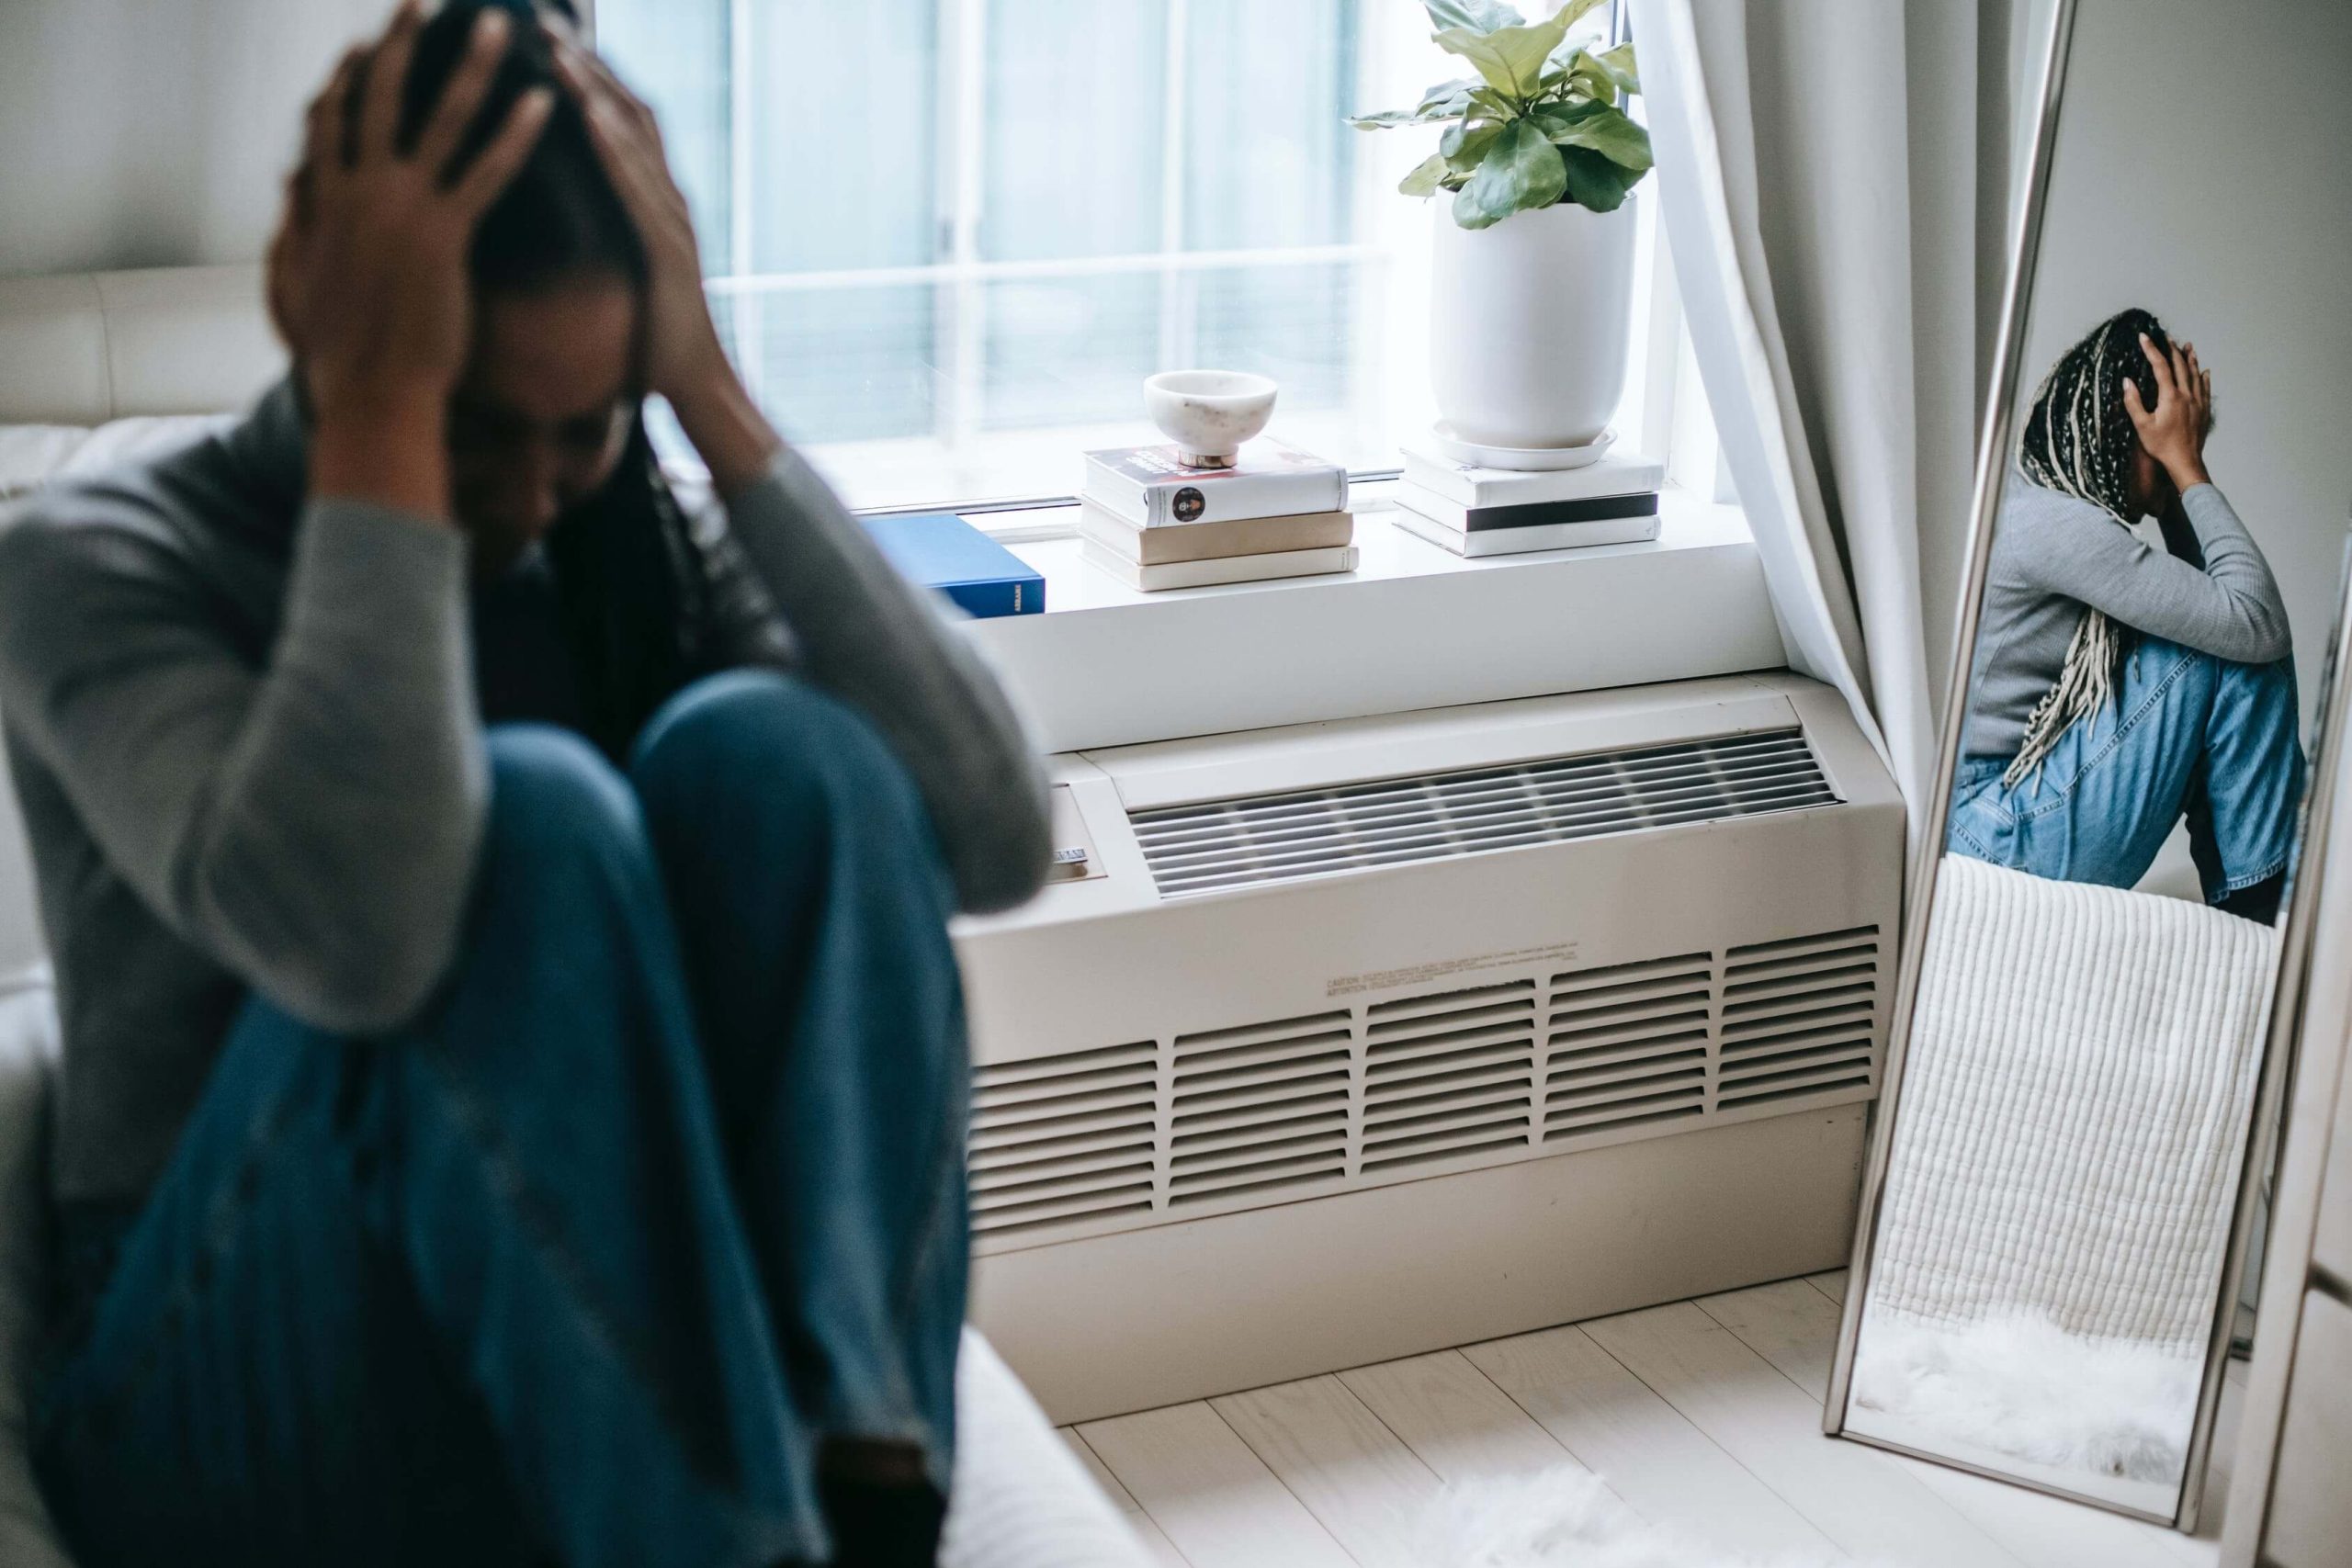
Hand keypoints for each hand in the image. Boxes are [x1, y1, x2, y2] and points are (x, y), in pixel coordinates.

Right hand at [270, 2, 551, 513]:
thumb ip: (293, 228)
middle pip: (379, 99)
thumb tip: (289, 189)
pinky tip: (543, 103)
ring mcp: (400, 209)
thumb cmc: (336, 357)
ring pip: (439, 119)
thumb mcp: (295, 284)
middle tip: (420, 1)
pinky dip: (516, 135)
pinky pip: (487, 172)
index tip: (362, 47)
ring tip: (498, 28)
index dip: (347, 81)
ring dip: (471, 67)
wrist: (370, 396)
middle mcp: (358, 192)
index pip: (331, 122)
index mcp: (322, 202)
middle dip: (400, 44)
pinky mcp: (443, 236)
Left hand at [550, 28, 780, 494]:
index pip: (620, 122)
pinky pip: (637, 188)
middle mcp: (668, 200)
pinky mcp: (668, 250)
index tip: (544, 37)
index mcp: (653, 204)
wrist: (697, 388)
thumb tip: (557, 221)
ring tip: (554, 48)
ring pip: (633, 140)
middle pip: (627, 111)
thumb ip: (601, 239)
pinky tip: (586, 115)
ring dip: (593, 90)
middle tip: (541, 19)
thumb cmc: (653, 342)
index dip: (585, 76)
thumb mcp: (619, 276)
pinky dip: (613, 148)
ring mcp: (672, 222)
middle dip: (585, 62)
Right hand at [2122, 331, 2212, 492]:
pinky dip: (2204, 377)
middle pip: (2180, 366)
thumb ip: (2133, 402)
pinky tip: (2205, 371)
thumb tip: (2127, 381)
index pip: (2160, 367)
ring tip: (2188, 346)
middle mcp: (2187, 395)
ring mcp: (2198, 402)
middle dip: (2172, 350)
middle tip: (2167, 338)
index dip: (2151, 350)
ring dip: (2190, 359)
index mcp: (2170, 396)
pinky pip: (2206, 388)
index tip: (2144, 337)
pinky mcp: (2205, 410)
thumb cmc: (2161, 445)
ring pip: (2195, 374)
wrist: (2185, 460)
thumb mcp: (2142, 425)